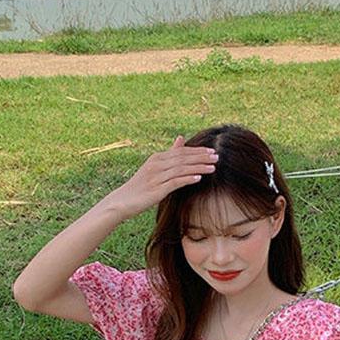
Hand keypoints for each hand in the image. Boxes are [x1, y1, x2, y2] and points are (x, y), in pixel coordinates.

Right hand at [104, 135, 218, 220]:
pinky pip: (174, 182)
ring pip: (181, 169)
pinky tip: (198, 178)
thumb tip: (181, 138)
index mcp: (157, 158)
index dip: (197, 151)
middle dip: (201, 157)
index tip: (212, 151)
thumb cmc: (140, 187)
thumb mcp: (155, 168)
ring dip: (198, 167)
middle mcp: (156, 165)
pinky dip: (187, 179)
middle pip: (183, 158)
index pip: (181, 152)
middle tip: (217, 157)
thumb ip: (169, 155)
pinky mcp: (156, 190)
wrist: (122, 201)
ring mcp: (156, 177)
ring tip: (213, 168)